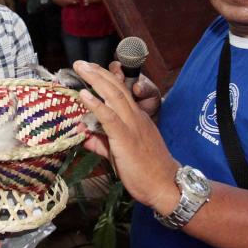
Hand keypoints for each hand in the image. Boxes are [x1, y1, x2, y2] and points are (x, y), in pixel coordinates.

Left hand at [73, 60, 178, 212]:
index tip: (93, 68)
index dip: (107, 78)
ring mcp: (132, 125)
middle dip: (98, 72)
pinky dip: (96, 104)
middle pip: (116, 87)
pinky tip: (84, 94)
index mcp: (137, 118)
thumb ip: (101, 142)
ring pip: (113, 95)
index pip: (122, 92)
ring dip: (95, 79)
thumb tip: (83, 134)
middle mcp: (135, 117)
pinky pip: (110, 117)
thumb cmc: (146, 171)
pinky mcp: (126, 138)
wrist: (166, 185)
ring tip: (81, 67)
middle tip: (81, 62)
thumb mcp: (120, 153)